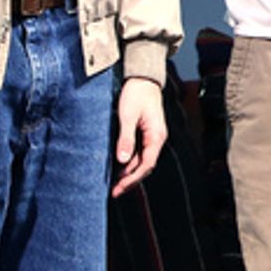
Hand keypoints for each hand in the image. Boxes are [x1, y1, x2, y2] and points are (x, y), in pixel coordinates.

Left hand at [111, 77, 167, 198]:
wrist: (143, 78)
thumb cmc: (136, 94)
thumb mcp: (128, 115)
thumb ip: (126, 138)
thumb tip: (122, 161)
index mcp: (156, 135)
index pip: (147, 164)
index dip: (133, 179)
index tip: (119, 188)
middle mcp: (157, 138)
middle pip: (145, 165)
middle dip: (130, 180)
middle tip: (114, 192)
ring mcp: (152, 136)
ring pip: (142, 160)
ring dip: (129, 172)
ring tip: (113, 184)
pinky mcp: (146, 133)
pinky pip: (139, 152)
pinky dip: (129, 162)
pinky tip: (118, 167)